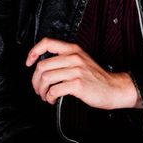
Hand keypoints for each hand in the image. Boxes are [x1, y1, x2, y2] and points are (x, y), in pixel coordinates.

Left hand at [26, 38, 141, 109]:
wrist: (113, 88)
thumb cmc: (96, 77)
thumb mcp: (81, 60)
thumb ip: (65, 59)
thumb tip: (43, 67)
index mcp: (73, 49)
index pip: (47, 43)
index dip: (33, 52)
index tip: (29, 62)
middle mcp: (74, 57)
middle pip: (42, 66)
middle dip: (35, 80)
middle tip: (38, 88)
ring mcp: (76, 70)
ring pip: (46, 78)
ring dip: (41, 90)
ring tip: (45, 95)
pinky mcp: (78, 84)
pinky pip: (54, 90)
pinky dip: (49, 97)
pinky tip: (52, 99)